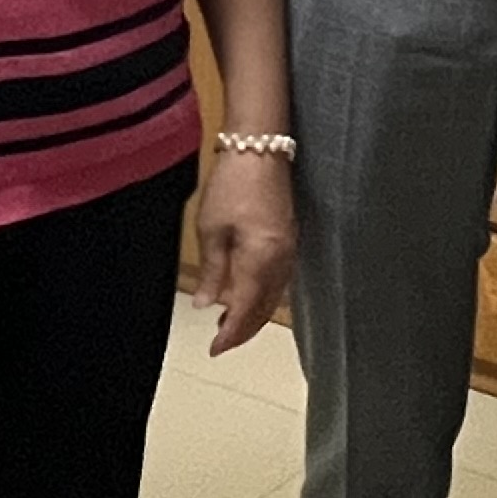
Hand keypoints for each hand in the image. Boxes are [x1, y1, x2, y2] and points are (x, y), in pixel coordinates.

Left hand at [194, 150, 298, 355]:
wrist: (261, 148)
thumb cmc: (232, 185)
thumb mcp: (212, 228)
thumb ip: (213, 271)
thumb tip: (206, 305)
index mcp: (261, 260)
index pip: (246, 309)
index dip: (230, 334)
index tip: (213, 349)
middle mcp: (282, 260)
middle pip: (264, 308)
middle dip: (243, 329)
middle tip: (219, 342)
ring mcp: (289, 250)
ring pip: (274, 296)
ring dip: (253, 313)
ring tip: (228, 321)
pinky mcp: (290, 238)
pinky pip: (280, 280)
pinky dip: (263, 295)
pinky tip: (247, 293)